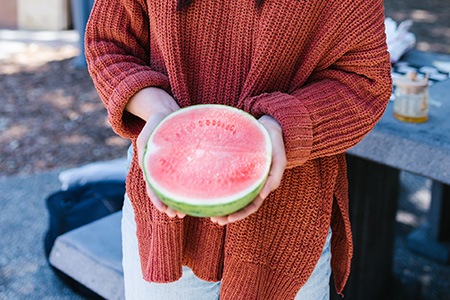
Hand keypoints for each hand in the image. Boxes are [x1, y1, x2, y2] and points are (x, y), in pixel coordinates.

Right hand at [129, 88, 185, 218]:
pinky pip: (189, 177)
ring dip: (181, 200)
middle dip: (171, 205)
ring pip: (178, 187)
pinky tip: (201, 194)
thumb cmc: (156, 123)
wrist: (167, 110)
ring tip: (187, 212)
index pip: (154, 187)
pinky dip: (192, 187)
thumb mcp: (147, 135)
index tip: (165, 210)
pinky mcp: (187, 162)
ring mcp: (176, 166)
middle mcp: (164, 169)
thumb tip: (146, 168)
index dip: (158, 200)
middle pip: (166, 192)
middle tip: (177, 215)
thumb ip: (146, 150)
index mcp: (152, 167)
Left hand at [210, 115, 286, 225]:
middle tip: (213, 220)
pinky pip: (226, 180)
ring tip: (208, 212)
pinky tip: (207, 188)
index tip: (227, 219)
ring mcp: (243, 176)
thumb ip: (274, 176)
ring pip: (232, 195)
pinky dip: (218, 187)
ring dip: (221, 205)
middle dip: (227, 215)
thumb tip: (264, 195)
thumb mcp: (279, 157)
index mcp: (263, 185)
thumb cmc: (275, 142)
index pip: (251, 206)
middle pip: (239, 204)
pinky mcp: (235, 166)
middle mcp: (252, 183)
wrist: (270, 125)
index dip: (240, 214)